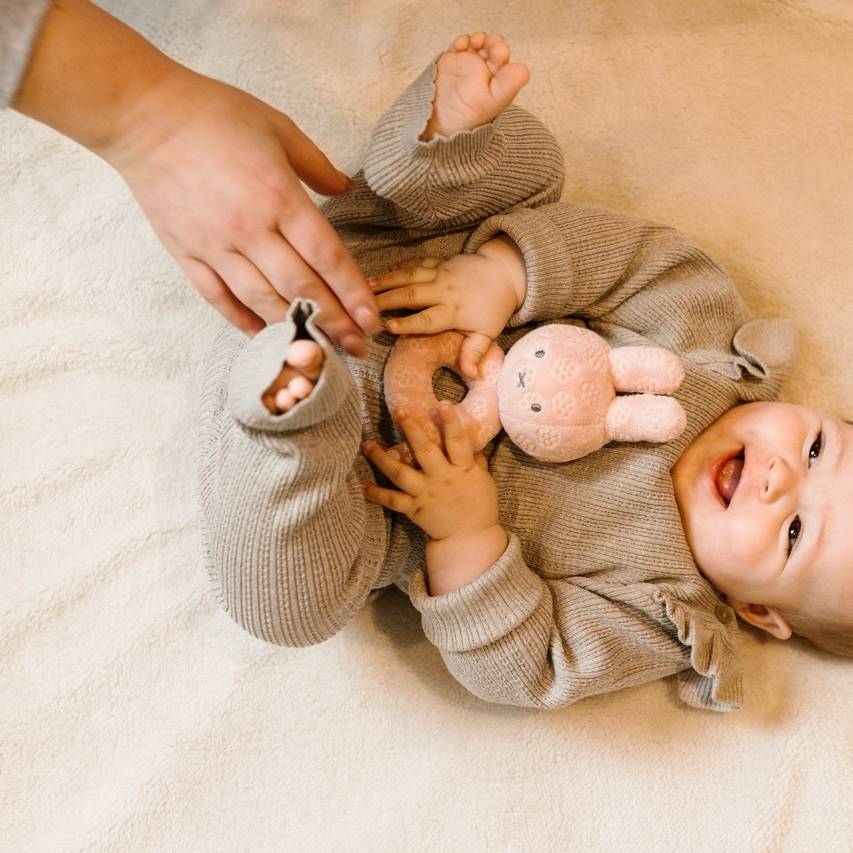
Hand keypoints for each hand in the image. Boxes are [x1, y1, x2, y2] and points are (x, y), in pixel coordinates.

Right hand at [103, 66, 379, 355]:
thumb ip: (317, 165)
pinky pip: (219, 299)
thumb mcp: (278, 127)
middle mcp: (249, 228)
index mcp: (278, 196)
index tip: (372, 319)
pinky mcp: (186, 254)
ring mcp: (215, 246)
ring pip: (262, 301)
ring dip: (294, 330)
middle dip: (334, 323)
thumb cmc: (214, 114)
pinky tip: (265, 338)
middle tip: (358, 348)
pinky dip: (243, 322)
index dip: (352, 292)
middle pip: (300, 288)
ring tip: (319, 350)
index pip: (326, 256)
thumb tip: (347, 188)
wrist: (142, 115)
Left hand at [360, 401, 498, 539]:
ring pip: (401, 474)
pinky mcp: (414, 509)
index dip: (451, 422)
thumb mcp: (484, 479)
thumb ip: (475, 460)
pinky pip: (393, 501)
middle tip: (399, 411)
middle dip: (412, 430)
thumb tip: (472, 440)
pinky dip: (377, 494)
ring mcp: (426, 493)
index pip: (458, 442)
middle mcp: (442, 478)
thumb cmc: (481, 506)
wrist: (470, 538)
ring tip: (367, 444)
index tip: (442, 404)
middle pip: (425, 451)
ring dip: (382, 459)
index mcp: (462, 469)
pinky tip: (363, 485)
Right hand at [369, 248, 520, 378]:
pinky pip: (418, 263)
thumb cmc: (494, 309)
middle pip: (412, 295)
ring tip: (366, 286)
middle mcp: (444, 291)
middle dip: (387, 299)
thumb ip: (475, 353)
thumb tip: (473, 376)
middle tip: (365, 305)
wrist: (505, 274)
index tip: (388, 327)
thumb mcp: (488, 334)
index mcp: (454, 311)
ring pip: (410, 276)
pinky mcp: (441, 263)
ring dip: (388, 281)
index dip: (408, 323)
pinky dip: (402, 266)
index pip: (427, 319)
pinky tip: (386, 270)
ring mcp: (441, 274)